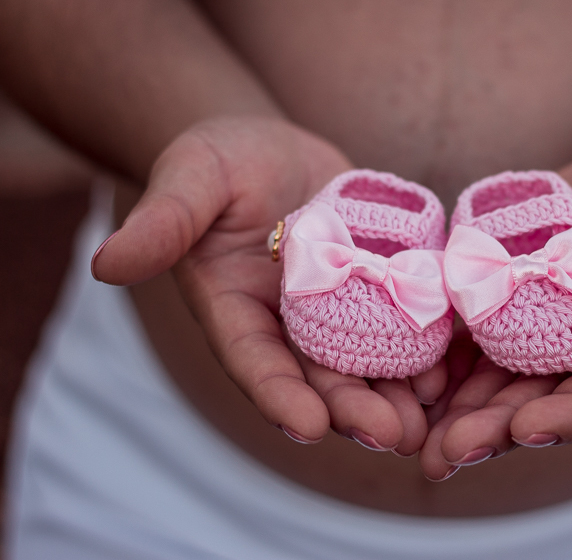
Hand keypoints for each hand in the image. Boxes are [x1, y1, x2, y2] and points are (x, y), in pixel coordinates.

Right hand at [90, 116, 445, 453]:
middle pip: (319, 376)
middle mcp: (287, 323)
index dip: (278, 395)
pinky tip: (454, 364)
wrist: (270, 149)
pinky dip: (424, 345)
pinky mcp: (374, 286)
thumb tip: (105, 263)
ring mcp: (335, 309)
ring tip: (431, 418)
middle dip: (353, 408)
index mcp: (236, 311)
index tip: (308, 428)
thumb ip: (162, 222)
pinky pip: (401, 320)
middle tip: (394, 435)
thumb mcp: (190, 178)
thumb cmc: (218, 160)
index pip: (254, 361)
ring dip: (396, 392)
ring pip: (365, 361)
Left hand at [417, 141, 571, 479]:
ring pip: (494, 382)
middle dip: (495, 429)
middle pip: (539, 400)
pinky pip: (466, 341)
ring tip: (411, 437)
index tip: (532, 427)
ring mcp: (540, 333)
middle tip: (446, 453)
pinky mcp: (503, 304)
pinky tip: (395, 378)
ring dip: (455, 411)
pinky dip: (435, 363)